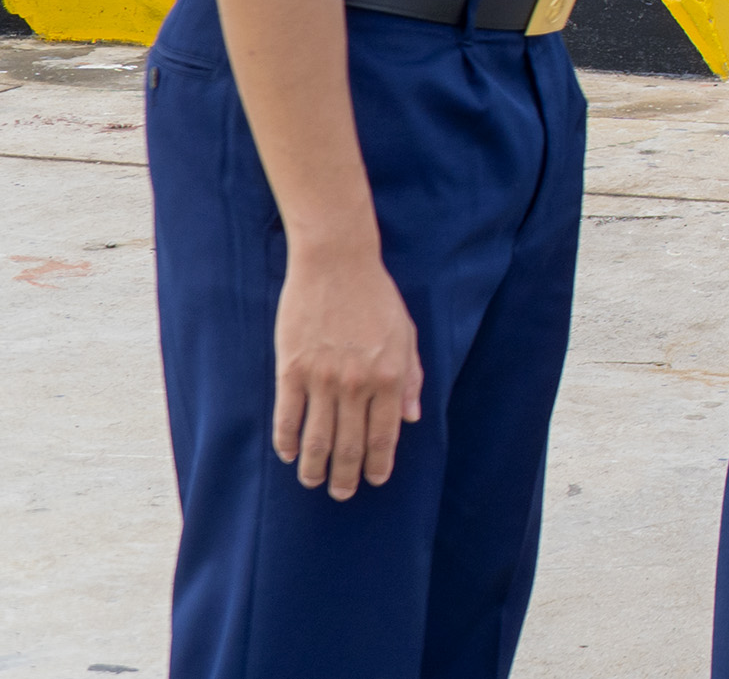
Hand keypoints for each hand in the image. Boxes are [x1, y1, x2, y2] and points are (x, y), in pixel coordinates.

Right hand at [273, 244, 420, 498]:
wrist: (336, 264)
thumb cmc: (376, 298)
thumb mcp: (406, 335)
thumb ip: (410, 379)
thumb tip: (412, 418)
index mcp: (388, 377)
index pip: (385, 434)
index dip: (380, 463)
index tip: (376, 481)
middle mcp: (356, 384)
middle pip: (349, 444)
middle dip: (346, 475)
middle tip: (342, 494)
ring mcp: (321, 379)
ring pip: (316, 438)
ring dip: (314, 467)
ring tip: (313, 483)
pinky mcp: (291, 370)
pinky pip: (287, 416)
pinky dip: (287, 441)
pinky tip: (288, 455)